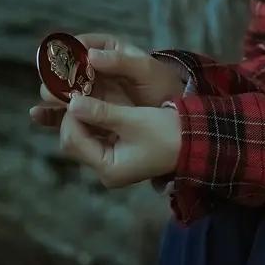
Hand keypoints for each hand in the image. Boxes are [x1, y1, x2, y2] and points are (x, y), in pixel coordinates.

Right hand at [30, 33, 184, 127]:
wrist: (172, 117)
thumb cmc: (162, 87)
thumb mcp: (146, 70)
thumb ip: (121, 61)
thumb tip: (91, 54)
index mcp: (107, 50)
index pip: (80, 44)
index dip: (67, 50)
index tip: (60, 59)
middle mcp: (93, 70)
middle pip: (66, 69)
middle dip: (57, 76)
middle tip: (55, 84)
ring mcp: (89, 92)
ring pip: (62, 91)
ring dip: (52, 95)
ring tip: (48, 100)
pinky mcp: (87, 113)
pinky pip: (65, 113)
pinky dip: (51, 115)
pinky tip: (38, 116)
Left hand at [59, 95, 180, 187]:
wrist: (194, 141)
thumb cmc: (167, 132)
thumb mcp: (133, 119)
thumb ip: (101, 112)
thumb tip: (72, 103)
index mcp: (109, 168)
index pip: (73, 141)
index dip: (70, 116)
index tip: (76, 93)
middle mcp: (105, 171)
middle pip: (74, 142)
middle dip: (73, 118)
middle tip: (78, 93)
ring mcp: (110, 164)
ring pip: (82, 138)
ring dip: (81, 118)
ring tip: (84, 95)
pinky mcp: (116, 156)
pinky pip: (94, 137)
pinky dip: (91, 121)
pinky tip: (93, 104)